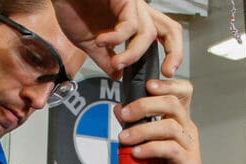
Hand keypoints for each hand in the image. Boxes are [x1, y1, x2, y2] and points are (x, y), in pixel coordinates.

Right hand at [52, 0, 182, 78]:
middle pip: (171, 30)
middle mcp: (137, 12)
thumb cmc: (71, 8)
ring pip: (148, 34)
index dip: (170, 55)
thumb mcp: (90, 43)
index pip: (162, 37)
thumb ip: (106, 60)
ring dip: (132, 55)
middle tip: (166, 72)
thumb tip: (118, 76)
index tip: (164, 74)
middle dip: (173, 53)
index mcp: (133, 22)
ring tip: (116, 63)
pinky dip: (116, 39)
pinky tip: (101, 42)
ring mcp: (131, 4)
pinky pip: (130, 24)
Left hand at [115, 79, 203, 163]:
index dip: (167, 84)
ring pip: (169, 126)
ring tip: (125, 138)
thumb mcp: (145, 147)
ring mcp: (189, 146)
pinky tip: (137, 153)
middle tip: (124, 114)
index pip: (182, 93)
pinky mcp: (188, 162)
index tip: (148, 85)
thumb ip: (134, 128)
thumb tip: (119, 110)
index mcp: (179, 123)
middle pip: (172, 104)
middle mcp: (186, 130)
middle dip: (144, 105)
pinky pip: (169, 148)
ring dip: (142, 130)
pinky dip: (150, 148)